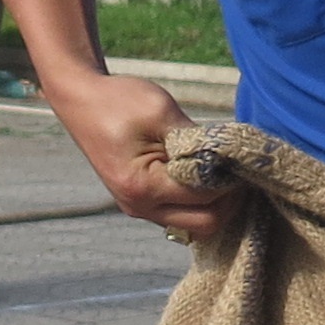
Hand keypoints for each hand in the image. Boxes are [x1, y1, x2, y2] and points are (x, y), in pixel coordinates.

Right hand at [45, 69, 240, 239]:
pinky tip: (206, 175)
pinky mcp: (141, 203)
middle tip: (240, 170)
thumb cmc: (119, 101)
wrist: (80, 100)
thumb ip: (197, 140)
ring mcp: (139, 209)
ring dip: (215, 203)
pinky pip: (180, 214)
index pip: (206, 198)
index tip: (244, 158)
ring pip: (194, 225)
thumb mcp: (162, 112)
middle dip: (229, 201)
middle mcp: (139, 207)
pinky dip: (199, 201)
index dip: (232, 181)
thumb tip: (232, 157)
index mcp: (143, 186)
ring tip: (225, 172)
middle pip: (205, 225)